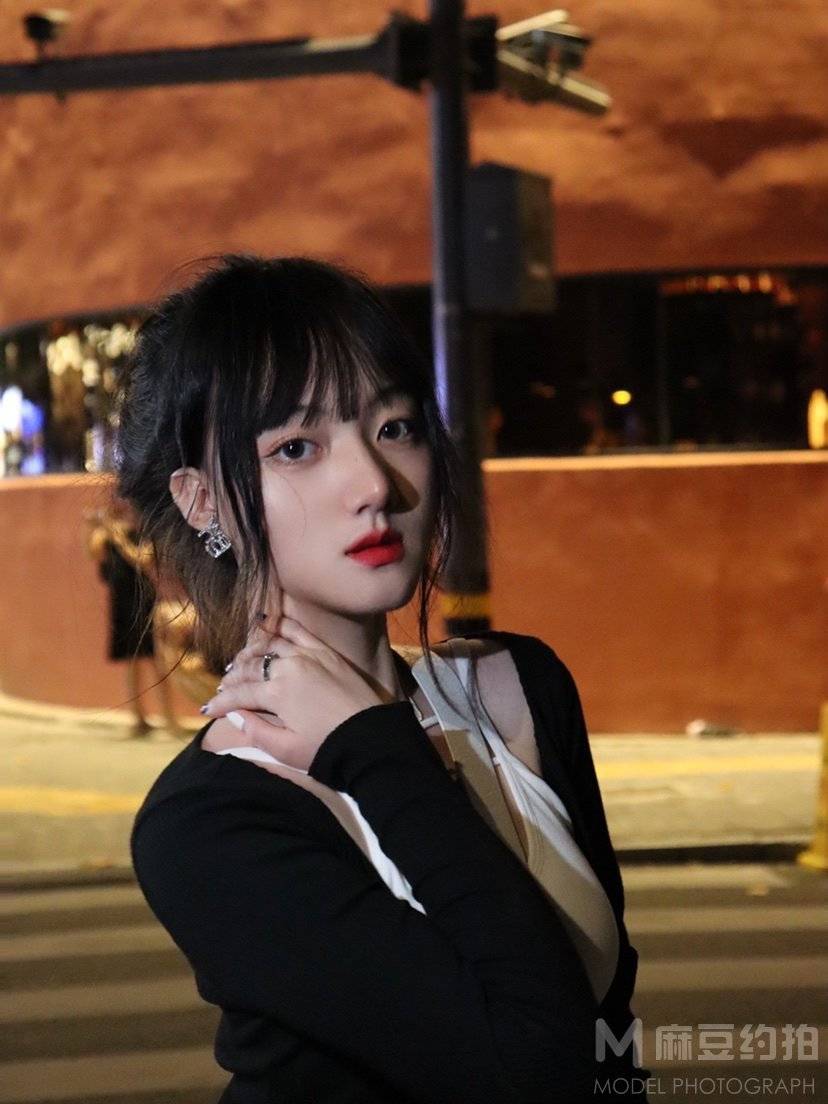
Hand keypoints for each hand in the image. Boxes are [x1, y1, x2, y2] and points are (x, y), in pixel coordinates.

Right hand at [201, 615, 383, 771]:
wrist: (369, 737)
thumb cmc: (327, 748)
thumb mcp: (286, 750)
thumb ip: (256, 731)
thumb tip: (235, 715)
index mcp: (276, 694)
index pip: (239, 694)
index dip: (220, 703)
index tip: (208, 710)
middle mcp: (288, 667)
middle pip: (250, 667)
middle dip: (232, 678)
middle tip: (225, 688)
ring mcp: (308, 655)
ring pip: (268, 645)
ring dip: (249, 652)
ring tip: (240, 661)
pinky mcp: (325, 651)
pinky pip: (296, 629)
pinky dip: (277, 625)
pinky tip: (264, 623)